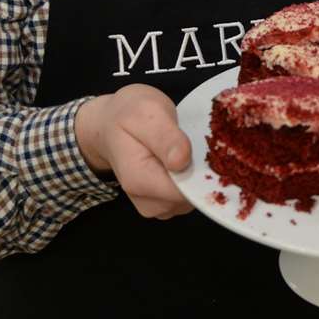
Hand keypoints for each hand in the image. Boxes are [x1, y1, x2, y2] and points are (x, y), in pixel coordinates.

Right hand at [75, 85, 193, 219]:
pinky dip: (195, 178)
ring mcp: (156, 206)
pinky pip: (191, 197)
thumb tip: (181, 161)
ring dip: (199, 175)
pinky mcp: (165, 204)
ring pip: (194, 199)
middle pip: (191, 197)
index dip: (201, 172)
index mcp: (138, 179)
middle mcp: (146, 200)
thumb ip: (164, 136)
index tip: (209, 149)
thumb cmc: (128, 116)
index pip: (182, 191)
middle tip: (196, 141)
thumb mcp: (146, 112)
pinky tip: (188, 159)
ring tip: (188, 148)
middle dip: (202, 172)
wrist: (110, 125)